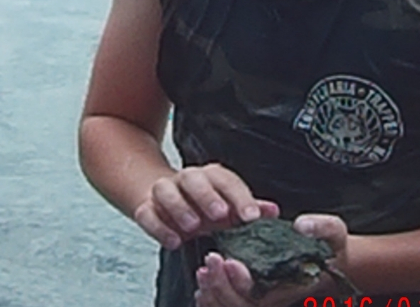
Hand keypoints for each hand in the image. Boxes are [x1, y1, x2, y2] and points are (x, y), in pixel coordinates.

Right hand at [133, 163, 278, 248]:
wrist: (163, 200)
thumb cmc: (203, 205)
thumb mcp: (228, 207)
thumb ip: (250, 208)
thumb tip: (274, 211)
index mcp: (210, 177)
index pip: (226, 180)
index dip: (241, 197)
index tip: (252, 216)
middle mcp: (186, 179)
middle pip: (193, 178)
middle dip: (207, 195)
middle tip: (220, 215)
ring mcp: (164, 191)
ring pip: (166, 189)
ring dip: (179, 206)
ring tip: (193, 227)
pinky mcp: (146, 207)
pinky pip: (147, 212)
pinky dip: (158, 226)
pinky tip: (174, 241)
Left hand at [194, 214, 349, 306]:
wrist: (331, 261)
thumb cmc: (330, 247)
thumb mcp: (333, 232)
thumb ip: (321, 227)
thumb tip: (301, 225)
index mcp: (293, 286)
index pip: (262, 295)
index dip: (242, 282)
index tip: (230, 262)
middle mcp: (277, 299)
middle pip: (242, 305)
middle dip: (221, 286)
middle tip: (209, 262)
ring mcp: (266, 301)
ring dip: (214, 294)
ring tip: (203, 273)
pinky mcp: (254, 298)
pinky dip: (213, 302)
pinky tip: (203, 289)